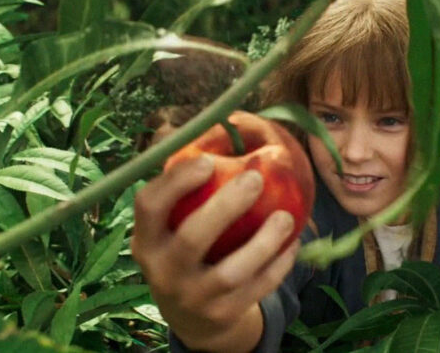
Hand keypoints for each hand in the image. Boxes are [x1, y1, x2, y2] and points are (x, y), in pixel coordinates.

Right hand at [132, 155, 299, 351]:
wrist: (191, 315)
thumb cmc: (183, 246)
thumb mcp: (171, 223)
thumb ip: (184, 180)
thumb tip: (209, 123)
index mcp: (146, 239)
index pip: (148, 206)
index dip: (175, 182)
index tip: (206, 160)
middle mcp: (163, 271)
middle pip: (191, 239)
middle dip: (225, 207)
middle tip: (255, 179)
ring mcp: (193, 298)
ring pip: (230, 272)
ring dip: (263, 243)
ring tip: (286, 216)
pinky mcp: (222, 315)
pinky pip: (256, 289)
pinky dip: (278, 266)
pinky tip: (293, 242)